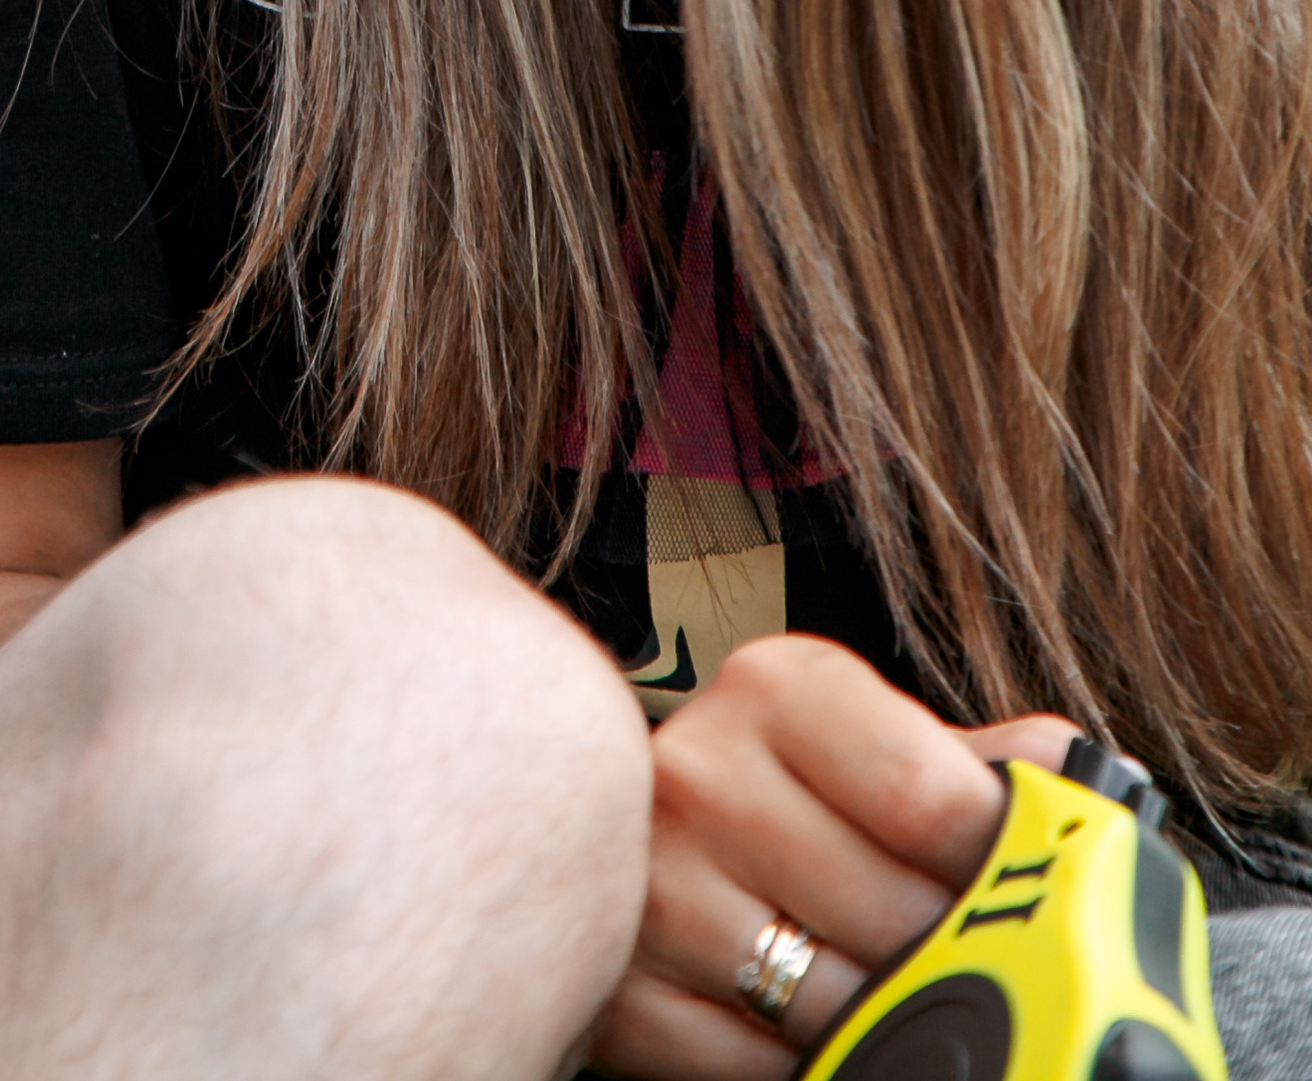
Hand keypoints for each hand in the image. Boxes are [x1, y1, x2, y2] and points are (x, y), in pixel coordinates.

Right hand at [584, 632, 1076, 1079]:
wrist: (632, 833)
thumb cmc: (783, 791)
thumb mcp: (881, 743)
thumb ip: (990, 764)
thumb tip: (1106, 787)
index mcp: (779, 687)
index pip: (932, 798)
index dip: (998, 866)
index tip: (1020, 891)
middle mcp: (702, 769)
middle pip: (896, 917)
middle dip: (942, 951)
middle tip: (942, 944)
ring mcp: (651, 882)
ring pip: (836, 1002)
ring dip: (872, 1011)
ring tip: (861, 969)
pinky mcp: (623, 987)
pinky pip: (759, 1067)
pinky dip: (793, 1058)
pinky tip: (790, 1009)